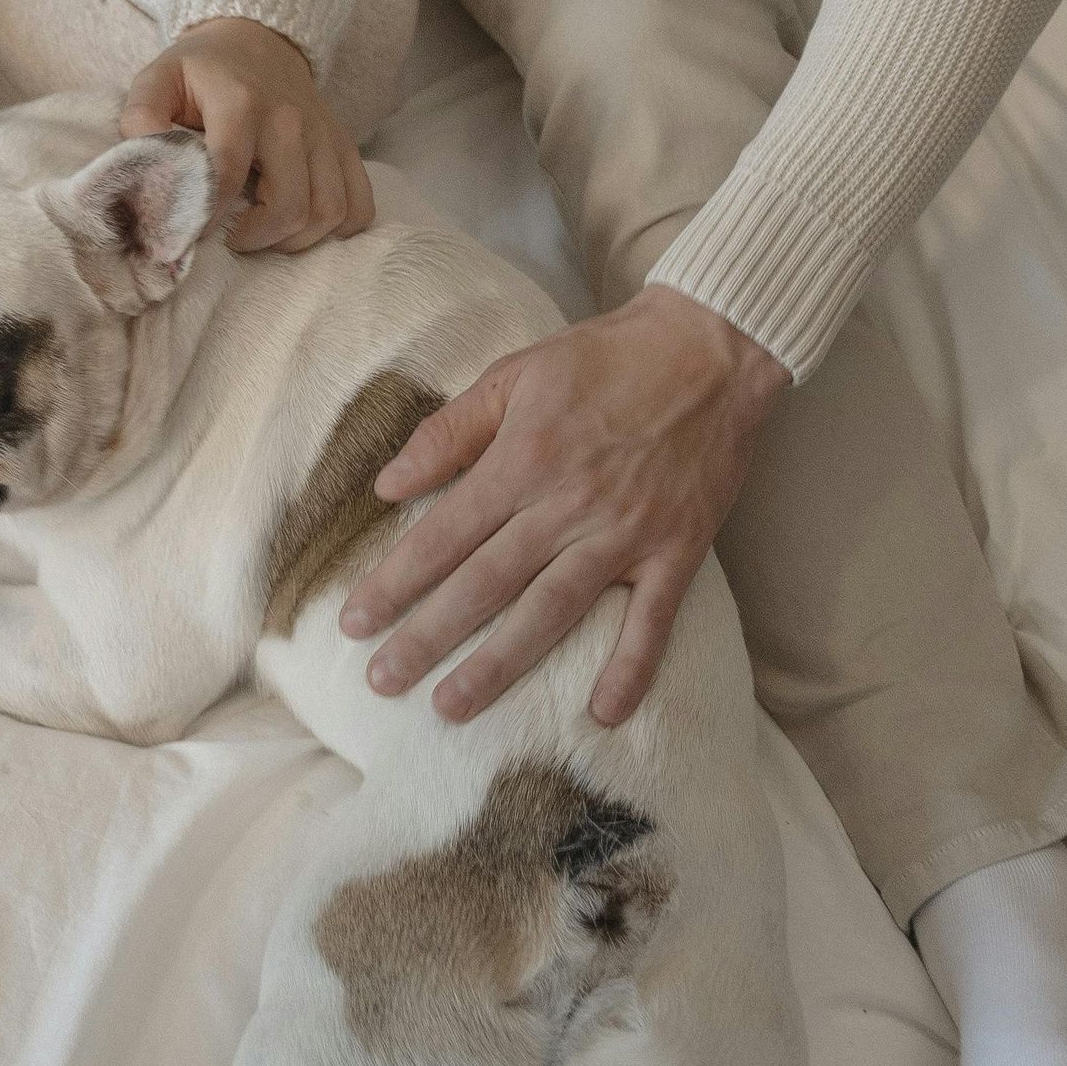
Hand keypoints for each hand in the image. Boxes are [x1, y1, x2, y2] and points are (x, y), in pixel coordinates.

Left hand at [121, 17, 374, 253]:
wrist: (258, 37)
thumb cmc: (202, 70)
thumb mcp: (157, 79)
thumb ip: (141, 120)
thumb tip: (145, 169)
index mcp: (240, 103)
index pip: (227, 173)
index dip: (206, 214)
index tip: (191, 229)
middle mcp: (290, 120)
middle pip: (290, 204)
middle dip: (258, 238)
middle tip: (232, 236)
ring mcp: (323, 134)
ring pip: (330, 210)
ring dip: (297, 238)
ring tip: (265, 233)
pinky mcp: (343, 145)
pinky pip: (359, 203)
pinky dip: (340, 228)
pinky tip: (306, 226)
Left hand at [340, 286, 788, 725]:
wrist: (712, 349)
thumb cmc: (605, 359)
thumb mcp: (515, 374)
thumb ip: (450, 432)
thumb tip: (387, 485)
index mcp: (523, 461)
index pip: (444, 534)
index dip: (395, 581)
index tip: (354, 622)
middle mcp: (568, 505)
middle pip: (486, 583)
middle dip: (428, 636)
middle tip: (382, 682)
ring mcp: (626, 534)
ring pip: (551, 611)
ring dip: (500, 665)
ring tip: (452, 707)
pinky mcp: (678, 550)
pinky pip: (652, 621)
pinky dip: (630, 670)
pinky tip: (603, 716)